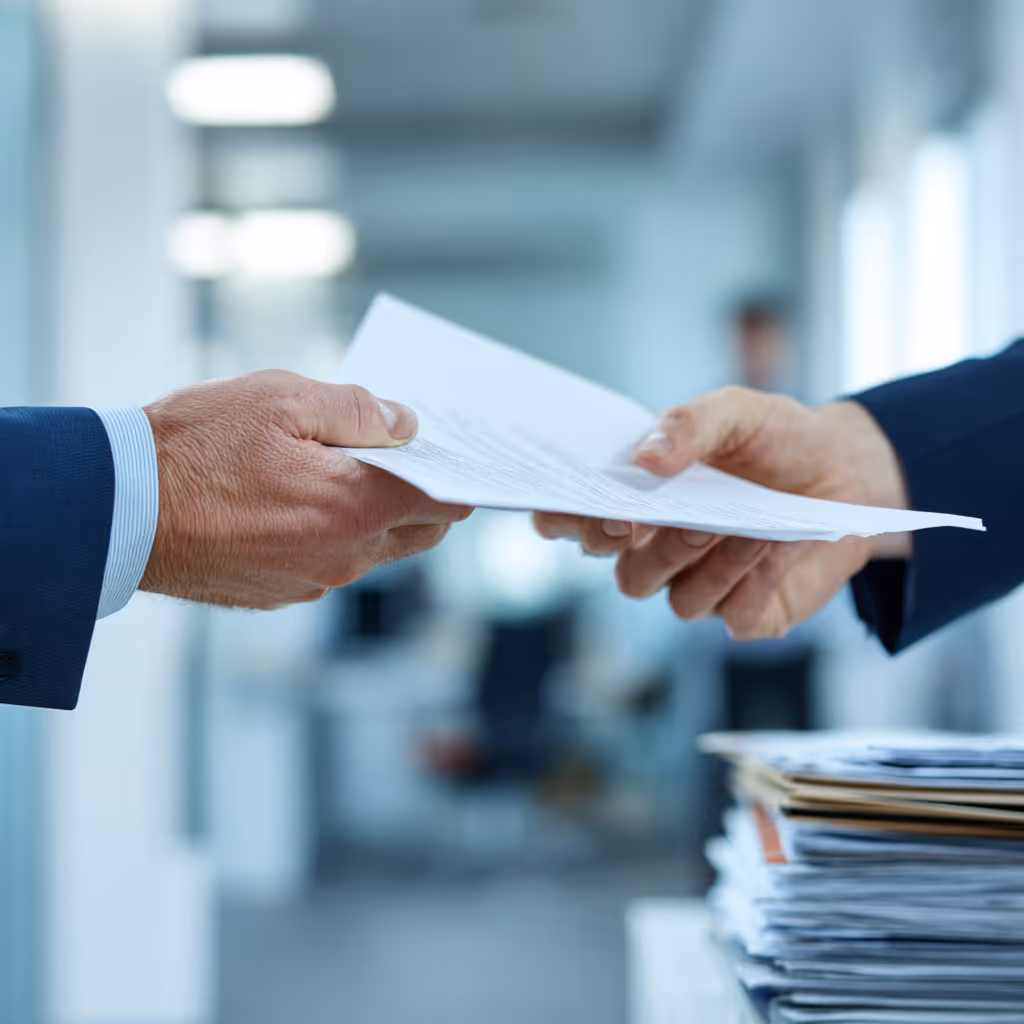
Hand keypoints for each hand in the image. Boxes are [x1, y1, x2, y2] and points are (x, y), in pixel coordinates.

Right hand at [141, 370, 471, 608]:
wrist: (116, 512)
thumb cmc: (192, 448)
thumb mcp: (279, 399)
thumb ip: (356, 410)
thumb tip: (406, 425)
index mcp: (355, 507)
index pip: (443, 499)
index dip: (454, 472)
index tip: (453, 451)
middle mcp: (345, 556)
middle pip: (420, 531)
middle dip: (427, 495)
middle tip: (407, 456)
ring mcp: (313, 581)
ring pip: (377, 550)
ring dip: (378, 515)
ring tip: (349, 471)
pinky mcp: (282, 592)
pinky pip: (333, 563)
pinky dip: (337, 535)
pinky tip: (304, 501)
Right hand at [534, 387, 908, 638]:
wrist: (847, 467)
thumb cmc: (774, 438)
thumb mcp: (736, 411)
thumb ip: (689, 424)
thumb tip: (645, 457)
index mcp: (637, 504)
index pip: (573, 525)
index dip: (567, 523)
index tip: (594, 508)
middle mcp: (660, 553)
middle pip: (627, 576)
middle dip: (653, 551)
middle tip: (679, 517)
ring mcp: (703, 587)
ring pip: (680, 601)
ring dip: (713, 564)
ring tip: (752, 526)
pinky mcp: (750, 612)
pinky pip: (736, 614)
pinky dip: (758, 577)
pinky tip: (781, 542)